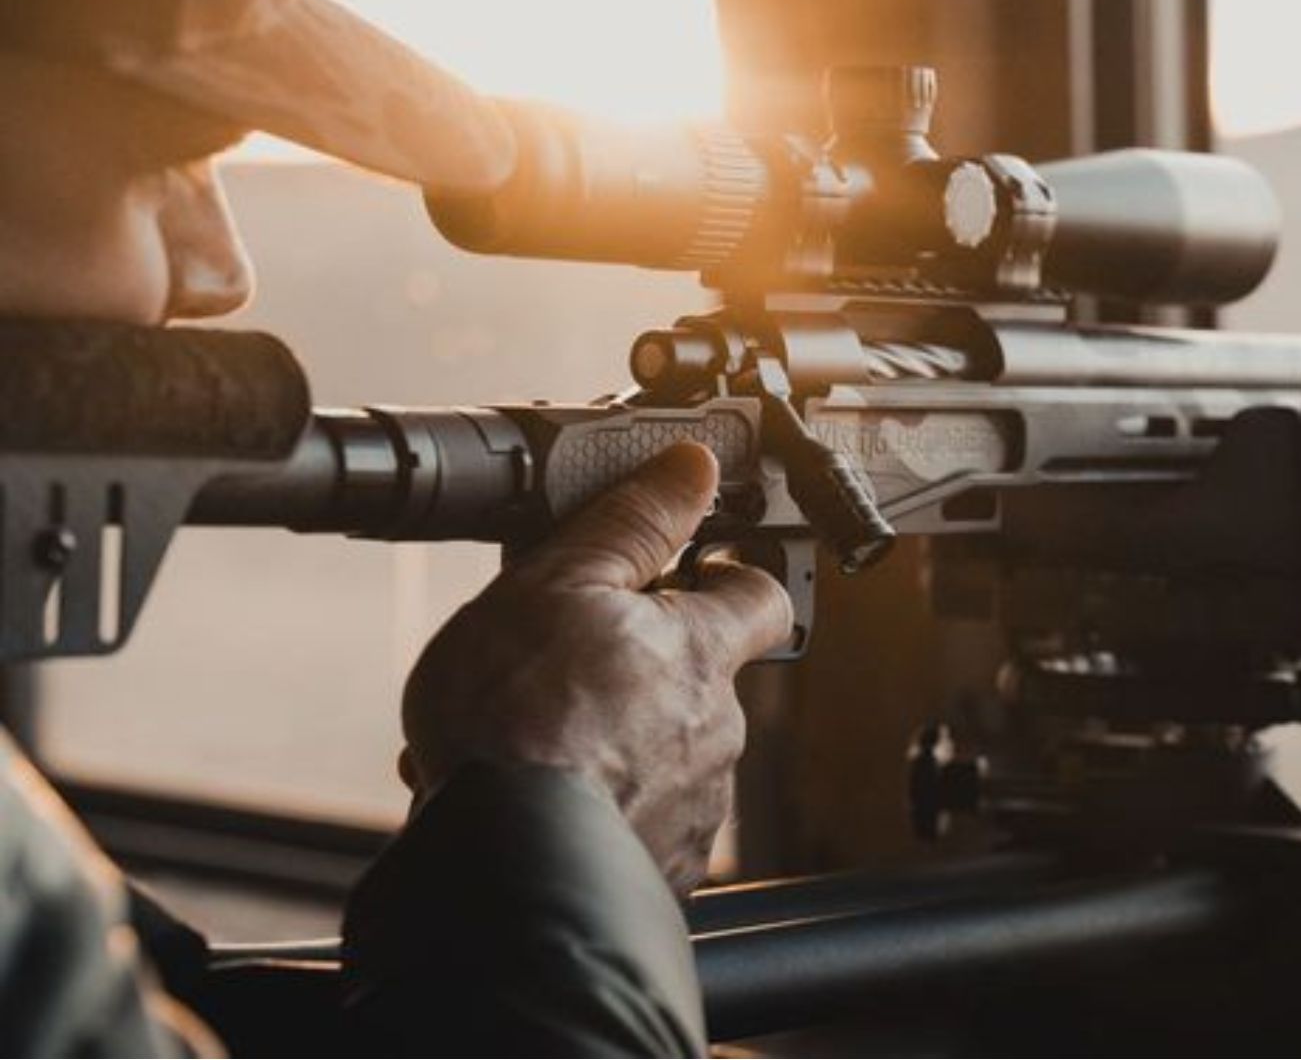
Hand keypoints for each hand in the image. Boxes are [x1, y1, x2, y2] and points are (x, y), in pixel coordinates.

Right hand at [397, 442, 792, 892]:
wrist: (500, 866)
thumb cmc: (519, 721)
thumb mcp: (557, 582)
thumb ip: (631, 521)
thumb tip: (691, 467)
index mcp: (698, 651)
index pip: (764, 595)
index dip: (735, 575)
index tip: (697, 569)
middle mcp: (716, 730)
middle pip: (697, 681)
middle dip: (639, 672)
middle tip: (564, 667)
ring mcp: (696, 806)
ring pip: (660, 755)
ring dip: (608, 743)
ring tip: (528, 740)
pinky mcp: (666, 868)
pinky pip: (639, 824)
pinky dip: (596, 808)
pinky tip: (538, 798)